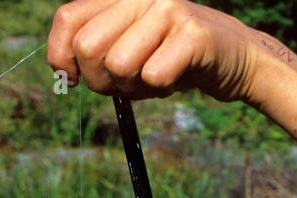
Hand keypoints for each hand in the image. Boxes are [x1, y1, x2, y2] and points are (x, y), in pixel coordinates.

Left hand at [47, 0, 259, 104]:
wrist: (236, 59)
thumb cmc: (174, 59)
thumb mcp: (129, 50)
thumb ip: (96, 51)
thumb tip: (62, 69)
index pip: (68, 19)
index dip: (60, 56)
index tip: (73, 79)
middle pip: (88, 48)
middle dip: (100, 81)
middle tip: (125, 84)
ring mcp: (167, 9)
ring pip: (119, 65)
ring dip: (134, 88)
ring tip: (154, 79)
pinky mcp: (192, 33)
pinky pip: (154, 76)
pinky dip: (161, 90)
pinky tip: (176, 79)